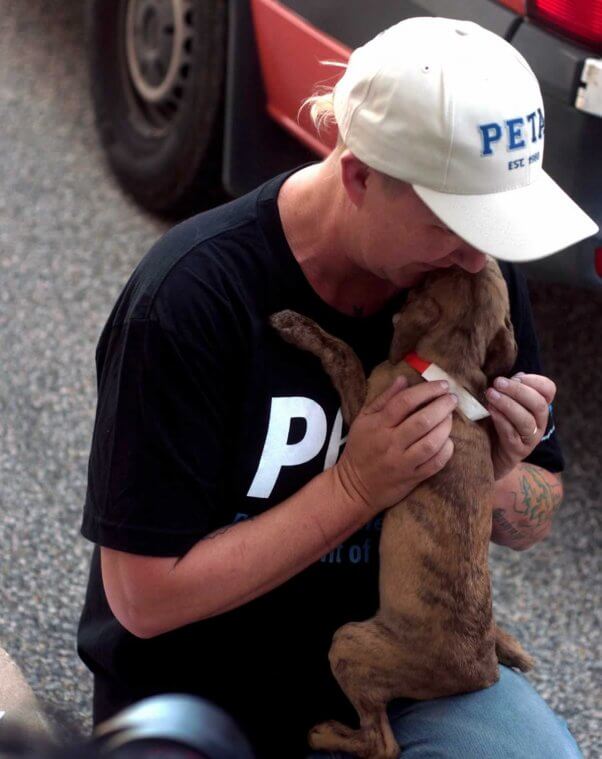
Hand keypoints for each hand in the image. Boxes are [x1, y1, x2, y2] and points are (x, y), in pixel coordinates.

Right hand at [335, 376, 457, 513]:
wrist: (354, 487)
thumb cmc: (360, 449)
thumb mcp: (364, 420)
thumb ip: (383, 399)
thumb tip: (403, 379)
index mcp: (378, 425)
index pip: (405, 402)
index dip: (426, 390)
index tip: (442, 385)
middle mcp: (391, 443)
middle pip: (422, 421)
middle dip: (442, 406)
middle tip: (452, 398)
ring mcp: (402, 462)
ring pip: (431, 442)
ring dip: (446, 427)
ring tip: (450, 417)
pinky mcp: (412, 478)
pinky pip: (435, 464)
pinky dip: (446, 451)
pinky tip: (448, 441)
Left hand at [485, 372, 555, 479]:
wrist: (487, 455)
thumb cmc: (494, 422)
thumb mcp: (502, 402)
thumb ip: (508, 389)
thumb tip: (515, 376)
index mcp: (538, 407)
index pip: (548, 390)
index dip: (535, 381)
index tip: (516, 376)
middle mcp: (539, 423)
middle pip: (538, 404)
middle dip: (517, 390)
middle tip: (497, 382)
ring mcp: (530, 439)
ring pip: (526, 420)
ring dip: (507, 405)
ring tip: (490, 395)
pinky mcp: (517, 452)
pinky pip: (511, 435)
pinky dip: (501, 420)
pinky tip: (490, 411)